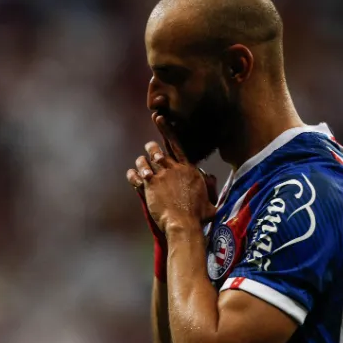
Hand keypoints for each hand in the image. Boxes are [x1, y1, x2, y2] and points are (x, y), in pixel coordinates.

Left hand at [127, 115, 216, 233]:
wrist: (184, 224)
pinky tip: (132, 175)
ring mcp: (160, 176)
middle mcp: (173, 168)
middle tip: (149, 150)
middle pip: (157, 150)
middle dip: (151, 148)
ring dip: (141, 162)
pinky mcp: (149, 186)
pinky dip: (133, 175)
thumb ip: (210, 187)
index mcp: (188, 169)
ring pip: (144, 161)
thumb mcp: (210, 200)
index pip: (176, 144)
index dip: (166, 130)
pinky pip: (136, 175)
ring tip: (140, 165)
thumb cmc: (199, 216)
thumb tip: (210, 178)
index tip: (158, 118)